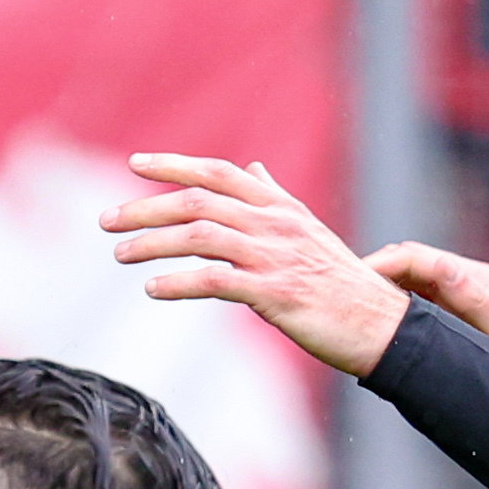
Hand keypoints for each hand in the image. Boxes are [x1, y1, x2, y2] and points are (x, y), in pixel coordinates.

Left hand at [104, 154, 409, 377]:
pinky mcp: (275, 293)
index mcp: (281, 207)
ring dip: (153, 244)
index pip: (220, 173)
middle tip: (108, 221)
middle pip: (200, 201)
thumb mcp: (308, 231)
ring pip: (201, 236)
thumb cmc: (341, 284)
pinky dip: (180, 283)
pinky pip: (216, 281)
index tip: (135, 163)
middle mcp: (276, 224)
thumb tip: (253, 168)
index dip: (176, 165)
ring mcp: (275, 257)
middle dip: (148, 208)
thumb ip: (275, 198)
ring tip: (120, 256)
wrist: (380, 325)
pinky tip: (153, 289)